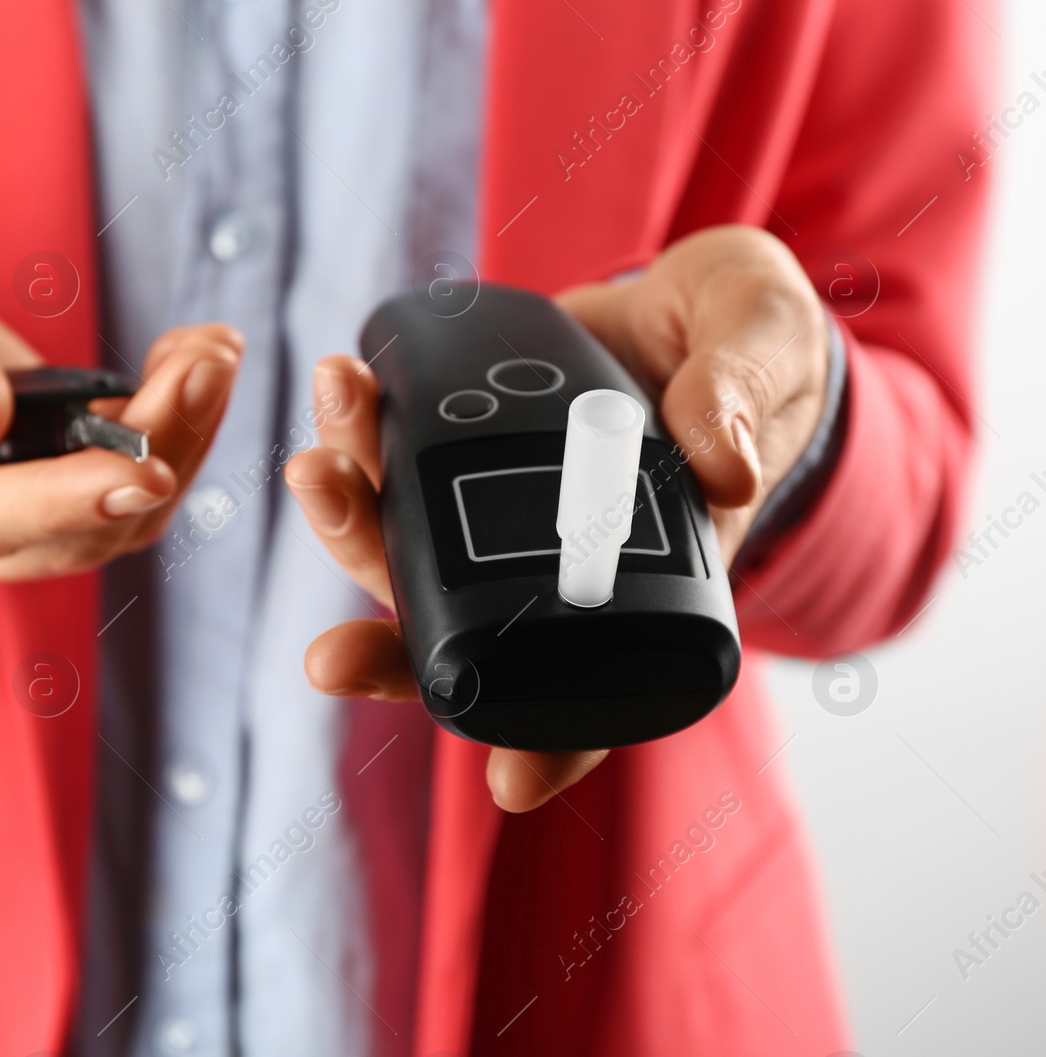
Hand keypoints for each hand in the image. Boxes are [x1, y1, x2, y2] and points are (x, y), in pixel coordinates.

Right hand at [0, 227, 240, 587]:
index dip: (66, 499)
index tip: (144, 469)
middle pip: (76, 529)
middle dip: (157, 448)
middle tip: (208, 360)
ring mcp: (3, 527)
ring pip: (122, 516)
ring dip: (184, 437)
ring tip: (216, 348)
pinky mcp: (49, 496)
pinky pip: (129, 482)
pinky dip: (176, 425)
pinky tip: (199, 355)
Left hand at [284, 225, 828, 811]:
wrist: (684, 297)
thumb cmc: (747, 349)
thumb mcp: (767, 349)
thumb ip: (742, 396)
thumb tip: (724, 469)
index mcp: (651, 577)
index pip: (605, 687)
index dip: (560, 744)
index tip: (508, 785)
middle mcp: (557, 563)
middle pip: (464, 632)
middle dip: (388, 651)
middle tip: (330, 660)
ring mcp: (499, 507)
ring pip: (408, 547)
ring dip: (351, 521)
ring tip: (315, 467)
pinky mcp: (460, 443)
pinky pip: (397, 456)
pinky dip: (361, 433)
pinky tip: (342, 385)